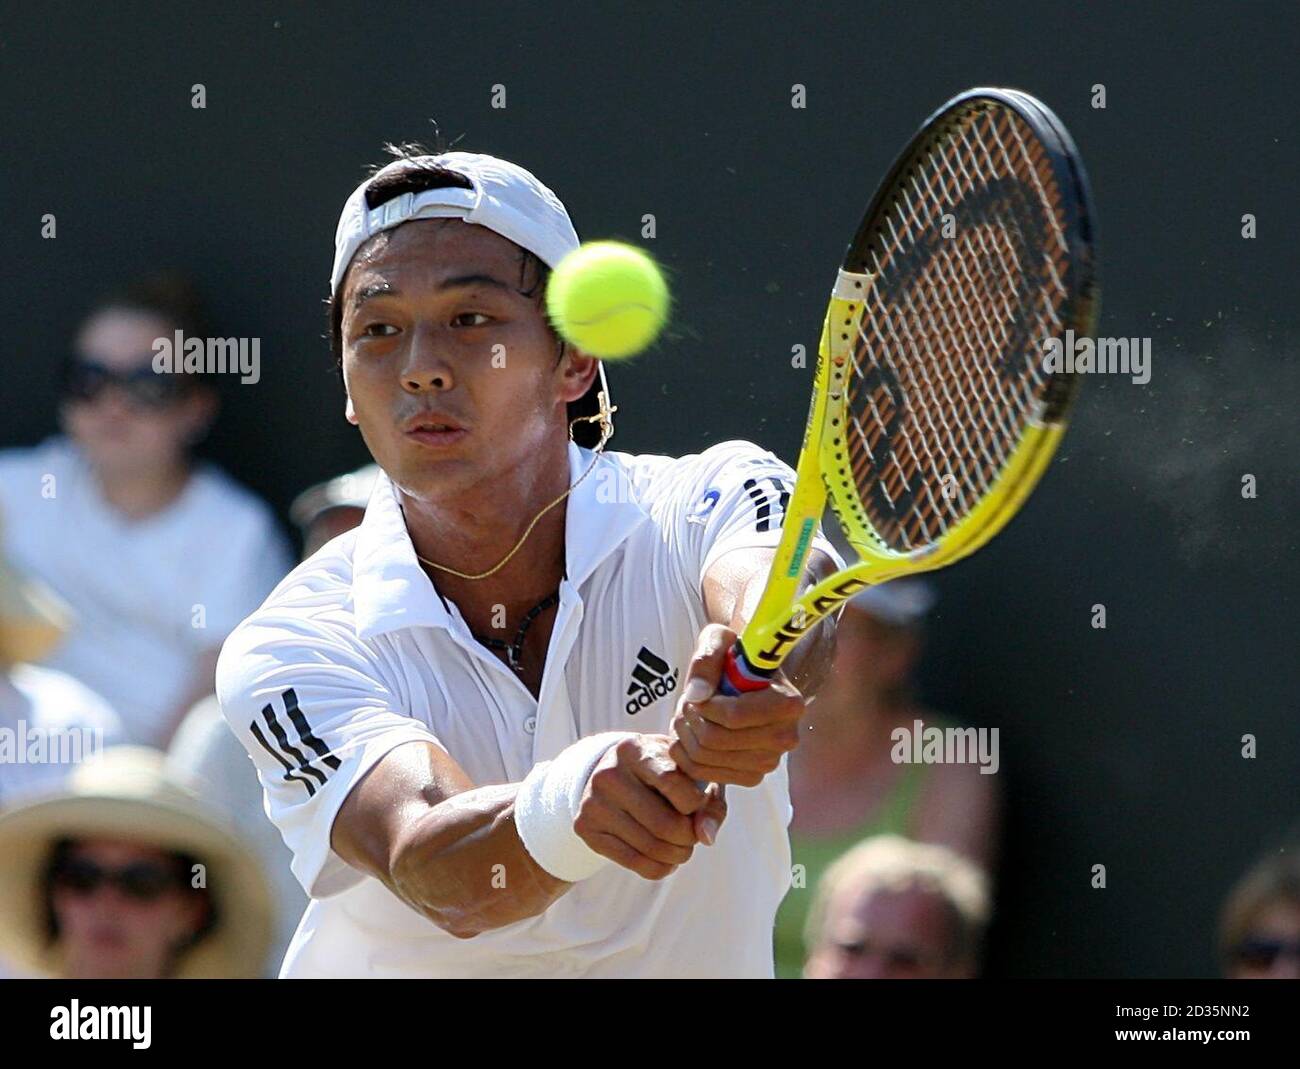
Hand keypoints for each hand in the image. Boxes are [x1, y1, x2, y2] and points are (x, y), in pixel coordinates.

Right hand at [574, 734, 727, 879]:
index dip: (697, 803)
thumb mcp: (689, 773)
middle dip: (690, 837)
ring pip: (652, 849)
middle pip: (665, 825)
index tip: (699, 803)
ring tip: (682, 846)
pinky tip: (667, 859)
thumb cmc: (663, 771)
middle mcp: (608, 774)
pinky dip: (661, 868)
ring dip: (678, 855)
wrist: (613, 773)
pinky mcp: (585, 828)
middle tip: (694, 834)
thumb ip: (710, 802)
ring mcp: (593, 802)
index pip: (674, 784)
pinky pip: (635, 864)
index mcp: (634, 749)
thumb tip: (706, 838)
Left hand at [668, 624, 804, 788]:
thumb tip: (697, 694)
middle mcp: (786, 737)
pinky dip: (685, 754)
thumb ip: (707, 658)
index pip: (734, 717)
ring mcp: (770, 761)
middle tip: (687, 702)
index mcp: (788, 703)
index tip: (698, 692)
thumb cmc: (735, 656)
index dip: (704, 706)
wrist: (746, 678)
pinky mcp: (752, 776)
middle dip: (690, 718)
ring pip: (705, 758)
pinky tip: (688, 733)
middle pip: (715, 740)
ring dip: (685, 733)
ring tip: (687, 714)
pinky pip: (703, 772)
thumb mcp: (719, 640)